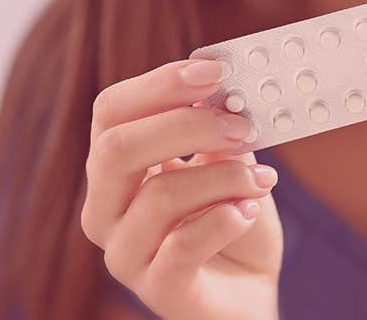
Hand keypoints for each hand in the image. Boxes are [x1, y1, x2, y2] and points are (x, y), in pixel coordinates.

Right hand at [82, 59, 283, 319]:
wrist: (247, 294)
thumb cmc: (231, 223)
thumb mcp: (228, 165)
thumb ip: (219, 133)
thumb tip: (225, 94)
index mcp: (115, 168)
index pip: (111, 111)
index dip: (159, 84)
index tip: (214, 71)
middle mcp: (105, 209)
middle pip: (117, 149)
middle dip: (188, 126)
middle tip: (243, 125)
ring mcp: (125, 253)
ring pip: (159, 196)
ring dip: (223, 179)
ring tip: (261, 180)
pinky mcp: (156, 289)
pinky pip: (182, 247)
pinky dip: (225, 220)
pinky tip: (249, 212)